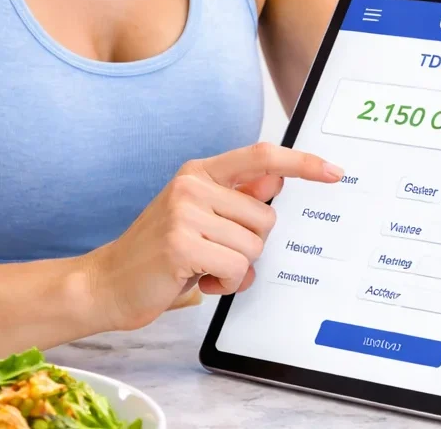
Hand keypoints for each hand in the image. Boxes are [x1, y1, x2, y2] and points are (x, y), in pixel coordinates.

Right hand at [88, 143, 343, 330]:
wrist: (107, 282)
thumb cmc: (159, 254)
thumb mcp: (199, 218)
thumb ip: (236, 199)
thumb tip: (277, 179)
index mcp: (199, 173)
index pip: (261, 157)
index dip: (302, 164)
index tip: (333, 172)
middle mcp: (192, 185)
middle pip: (265, 217)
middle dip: (250, 246)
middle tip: (215, 254)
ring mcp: (184, 212)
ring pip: (254, 246)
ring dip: (236, 268)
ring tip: (203, 268)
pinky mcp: (181, 243)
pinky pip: (236, 267)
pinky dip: (226, 283)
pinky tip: (198, 280)